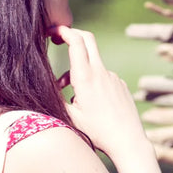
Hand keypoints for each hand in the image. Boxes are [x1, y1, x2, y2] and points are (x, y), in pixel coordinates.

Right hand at [50, 25, 148, 160]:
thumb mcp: (71, 118)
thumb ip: (56, 100)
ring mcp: (114, 77)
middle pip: (88, 39)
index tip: (53, 31)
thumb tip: (44, 90)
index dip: (63, 31)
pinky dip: (92, 82)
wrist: (129, 142)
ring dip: (79, 71)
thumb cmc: (98, 133)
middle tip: (59, 39)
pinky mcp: (121, 85)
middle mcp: (101, 73)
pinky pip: (103, 77)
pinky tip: (92, 104)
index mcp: (86, 77)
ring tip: (71, 95)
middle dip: (72, 35)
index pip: (76, 42)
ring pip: (93, 64)